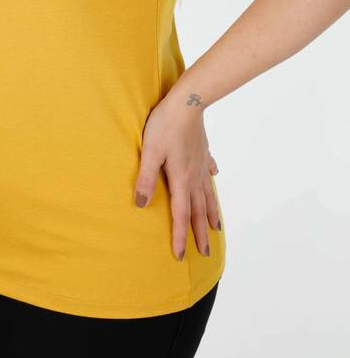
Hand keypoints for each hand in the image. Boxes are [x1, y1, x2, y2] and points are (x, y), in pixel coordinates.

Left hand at [135, 92, 220, 260]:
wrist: (187, 101)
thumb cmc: (164, 125)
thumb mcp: (150, 153)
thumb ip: (145, 179)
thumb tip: (141, 205)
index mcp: (181, 179)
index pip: (181, 215)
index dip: (180, 237)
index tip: (181, 256)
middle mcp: (195, 176)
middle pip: (199, 211)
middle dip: (200, 234)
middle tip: (205, 253)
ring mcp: (201, 164)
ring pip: (208, 195)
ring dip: (211, 214)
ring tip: (217, 228)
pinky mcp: (203, 151)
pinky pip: (208, 171)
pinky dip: (211, 180)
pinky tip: (214, 178)